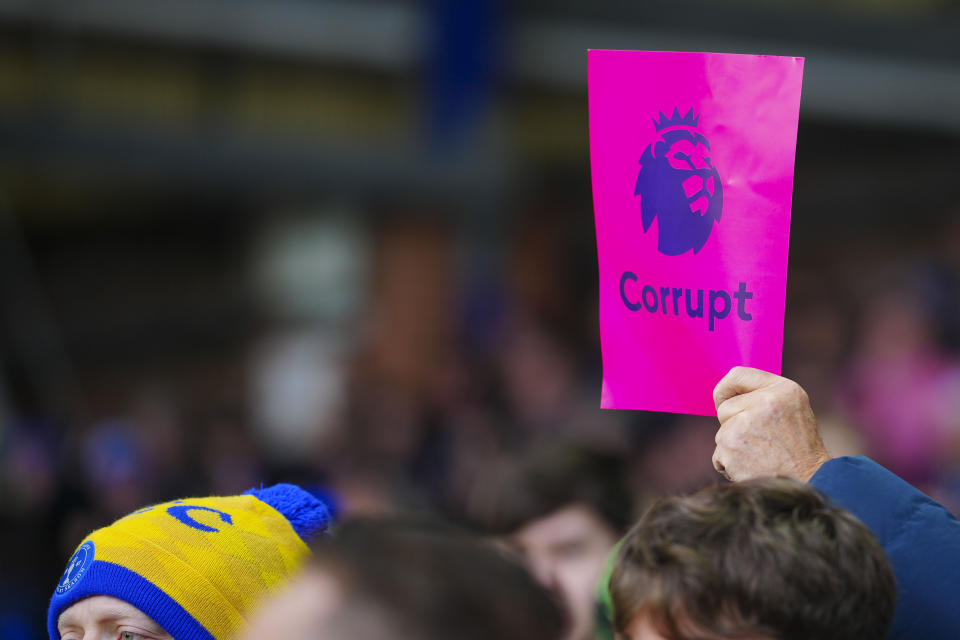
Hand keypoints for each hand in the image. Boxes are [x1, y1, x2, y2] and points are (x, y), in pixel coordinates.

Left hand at [711, 366, 830, 481]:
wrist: (810, 483)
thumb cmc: (800, 449)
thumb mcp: (793, 410)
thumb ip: (764, 396)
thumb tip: (727, 393)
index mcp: (782, 389)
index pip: (737, 375)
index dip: (725, 389)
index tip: (723, 400)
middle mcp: (764, 402)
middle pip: (724, 408)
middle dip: (733, 424)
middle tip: (759, 441)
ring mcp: (745, 424)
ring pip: (722, 433)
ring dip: (735, 447)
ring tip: (761, 456)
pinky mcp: (732, 446)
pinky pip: (719, 456)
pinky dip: (730, 465)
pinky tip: (753, 468)